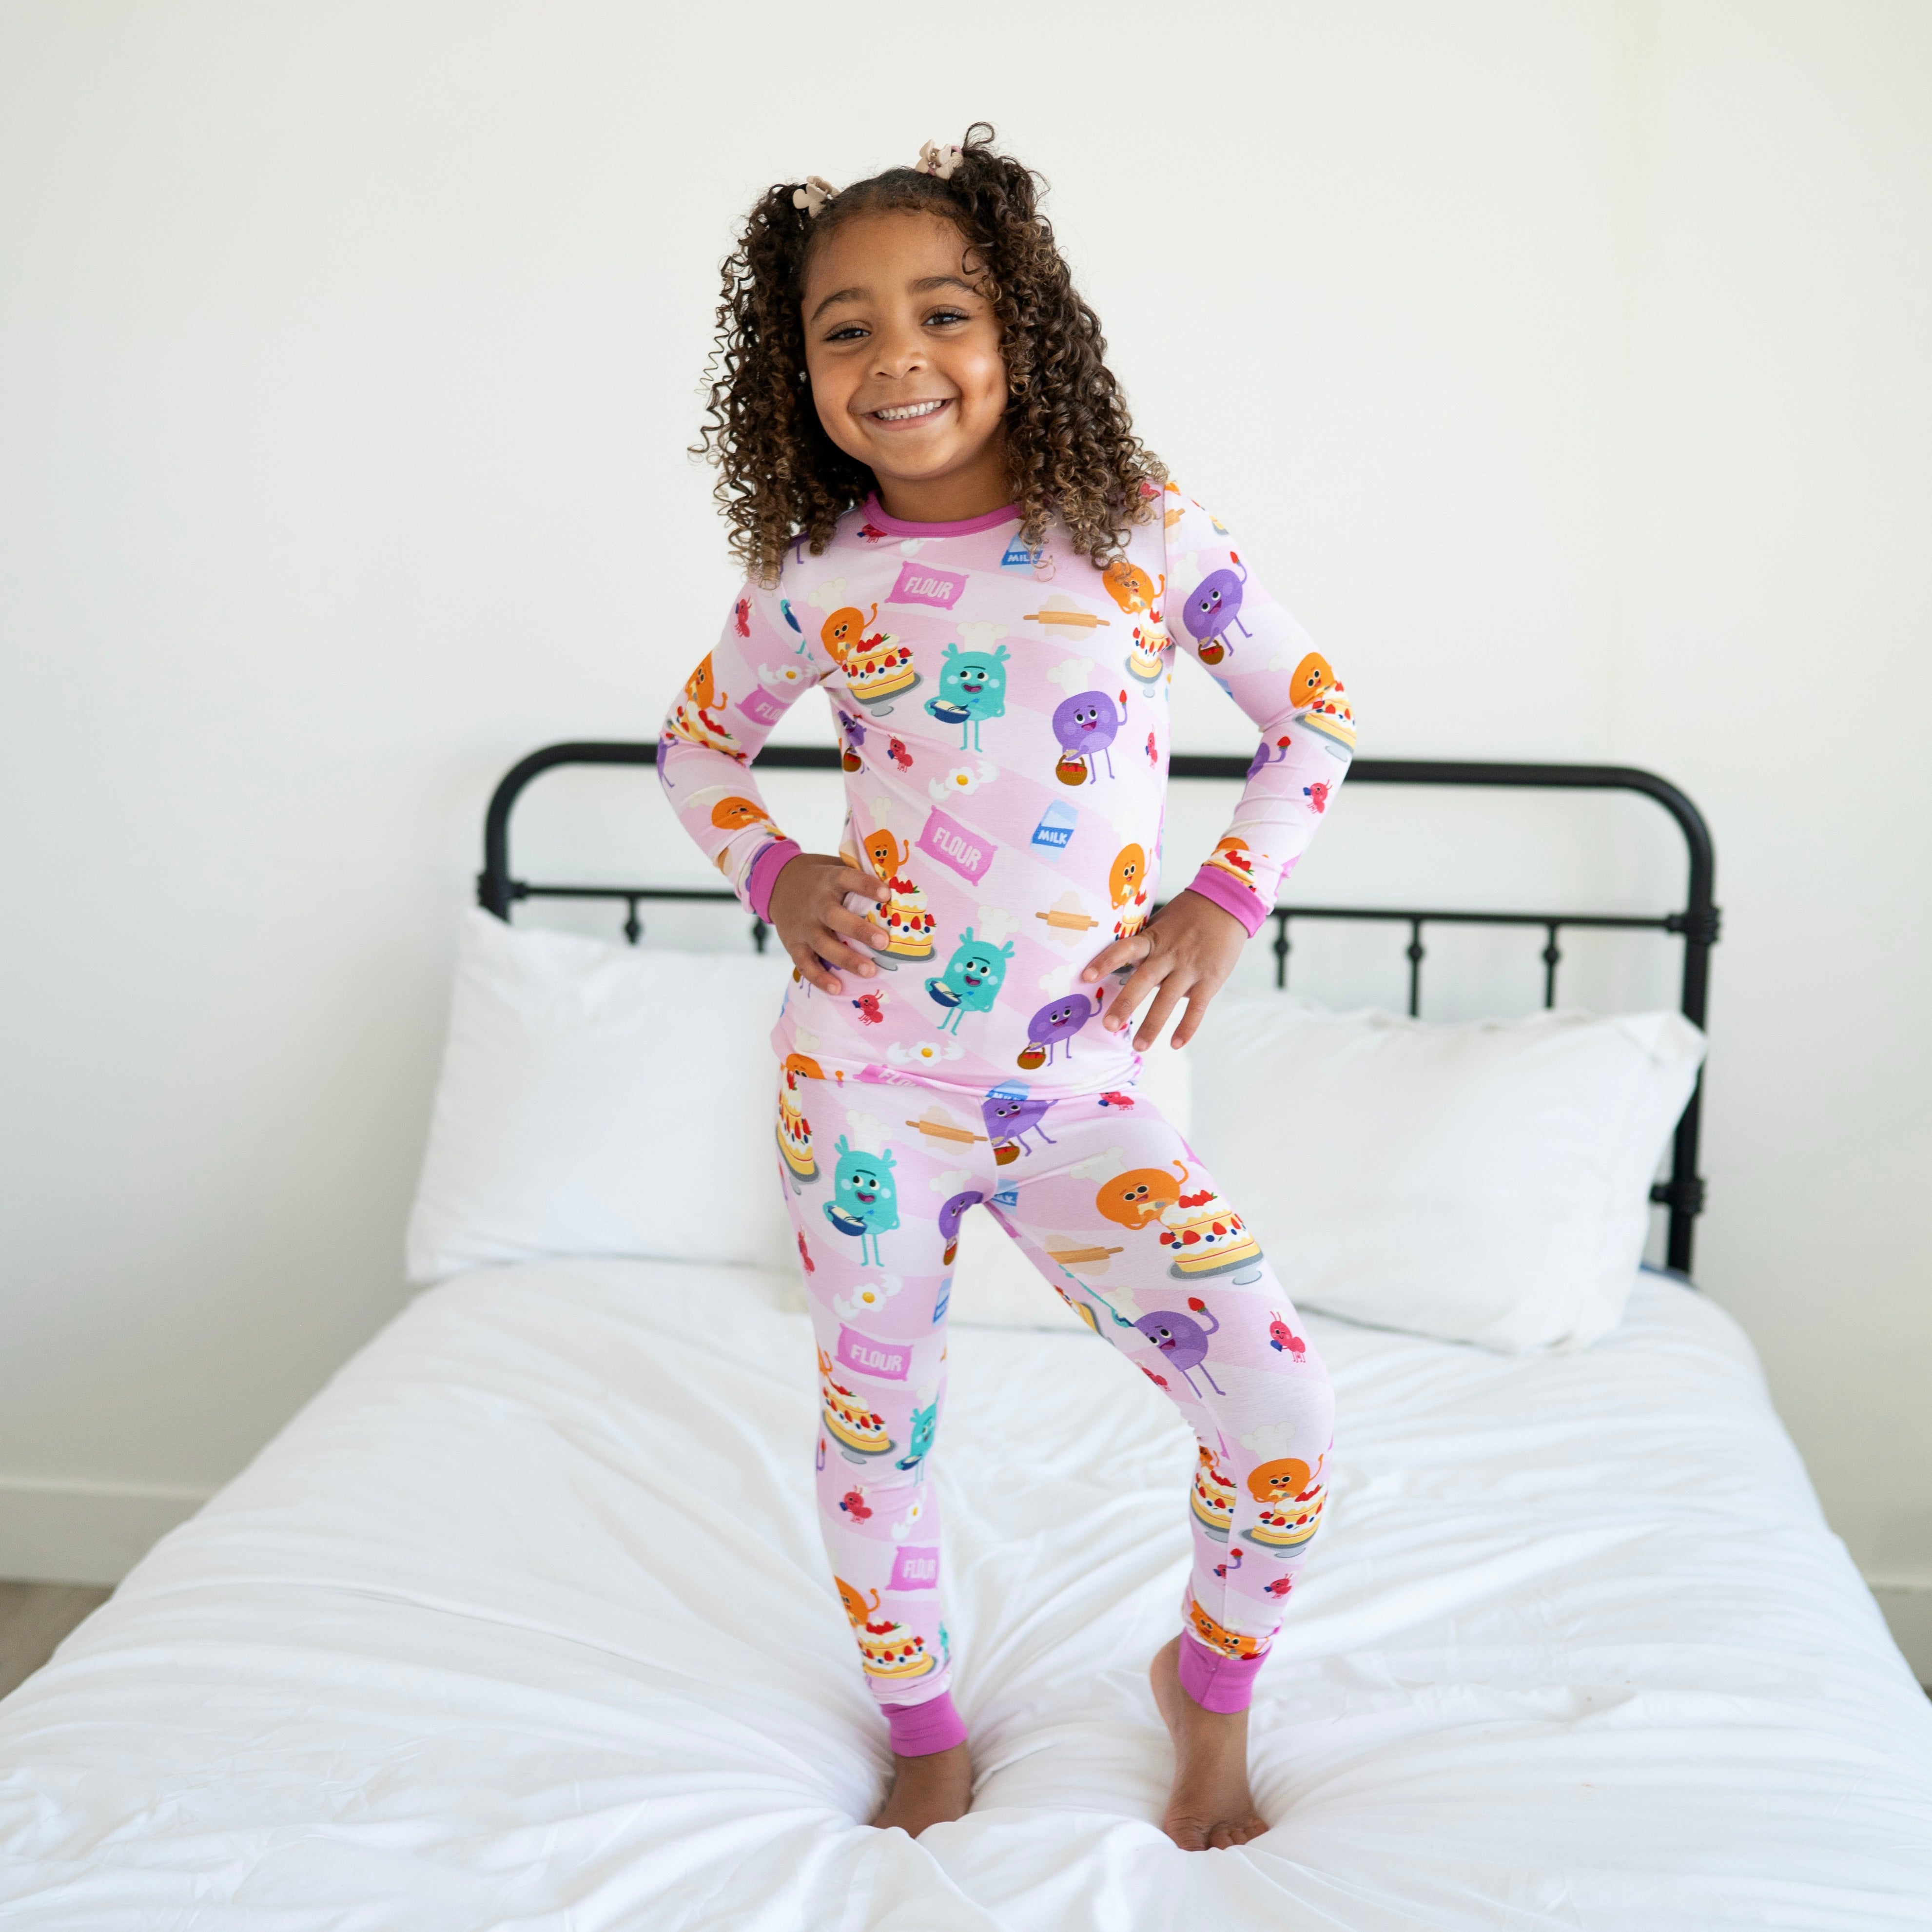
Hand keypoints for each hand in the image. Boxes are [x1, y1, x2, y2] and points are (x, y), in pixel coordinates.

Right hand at [768, 852, 890, 993]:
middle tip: (883, 942)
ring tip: (870, 972)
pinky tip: (837, 989)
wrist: (779, 884)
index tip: (887, 894)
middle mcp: (815, 903)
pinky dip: (819, 978)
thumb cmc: (822, 880)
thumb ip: (860, 880)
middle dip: (859, 930)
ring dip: (846, 959)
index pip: (847, 879)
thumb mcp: (835, 870)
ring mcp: (803, 925)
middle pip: (835, 917)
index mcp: (829, 880)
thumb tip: (902, 890)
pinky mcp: (793, 944)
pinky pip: (805, 964)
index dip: (866, 886)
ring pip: (823, 944)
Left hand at [1080, 890, 1245, 1050]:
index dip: (1106, 961)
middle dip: (1125, 1004)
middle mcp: (1169, 954)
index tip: (1087, 976)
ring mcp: (1190, 968)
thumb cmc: (1186, 917)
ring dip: (1153, 1024)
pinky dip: (1186, 1026)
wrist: (1226, 905)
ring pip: (1168, 999)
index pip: (1124, 949)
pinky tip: (1175, 1043)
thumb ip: (1142, 947)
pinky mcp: (1210, 979)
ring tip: (1139, 1046)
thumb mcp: (1159, 924)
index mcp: (1152, 939)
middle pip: (1143, 980)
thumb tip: (1120, 969)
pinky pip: (1197, 1007)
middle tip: (1109, 1026)